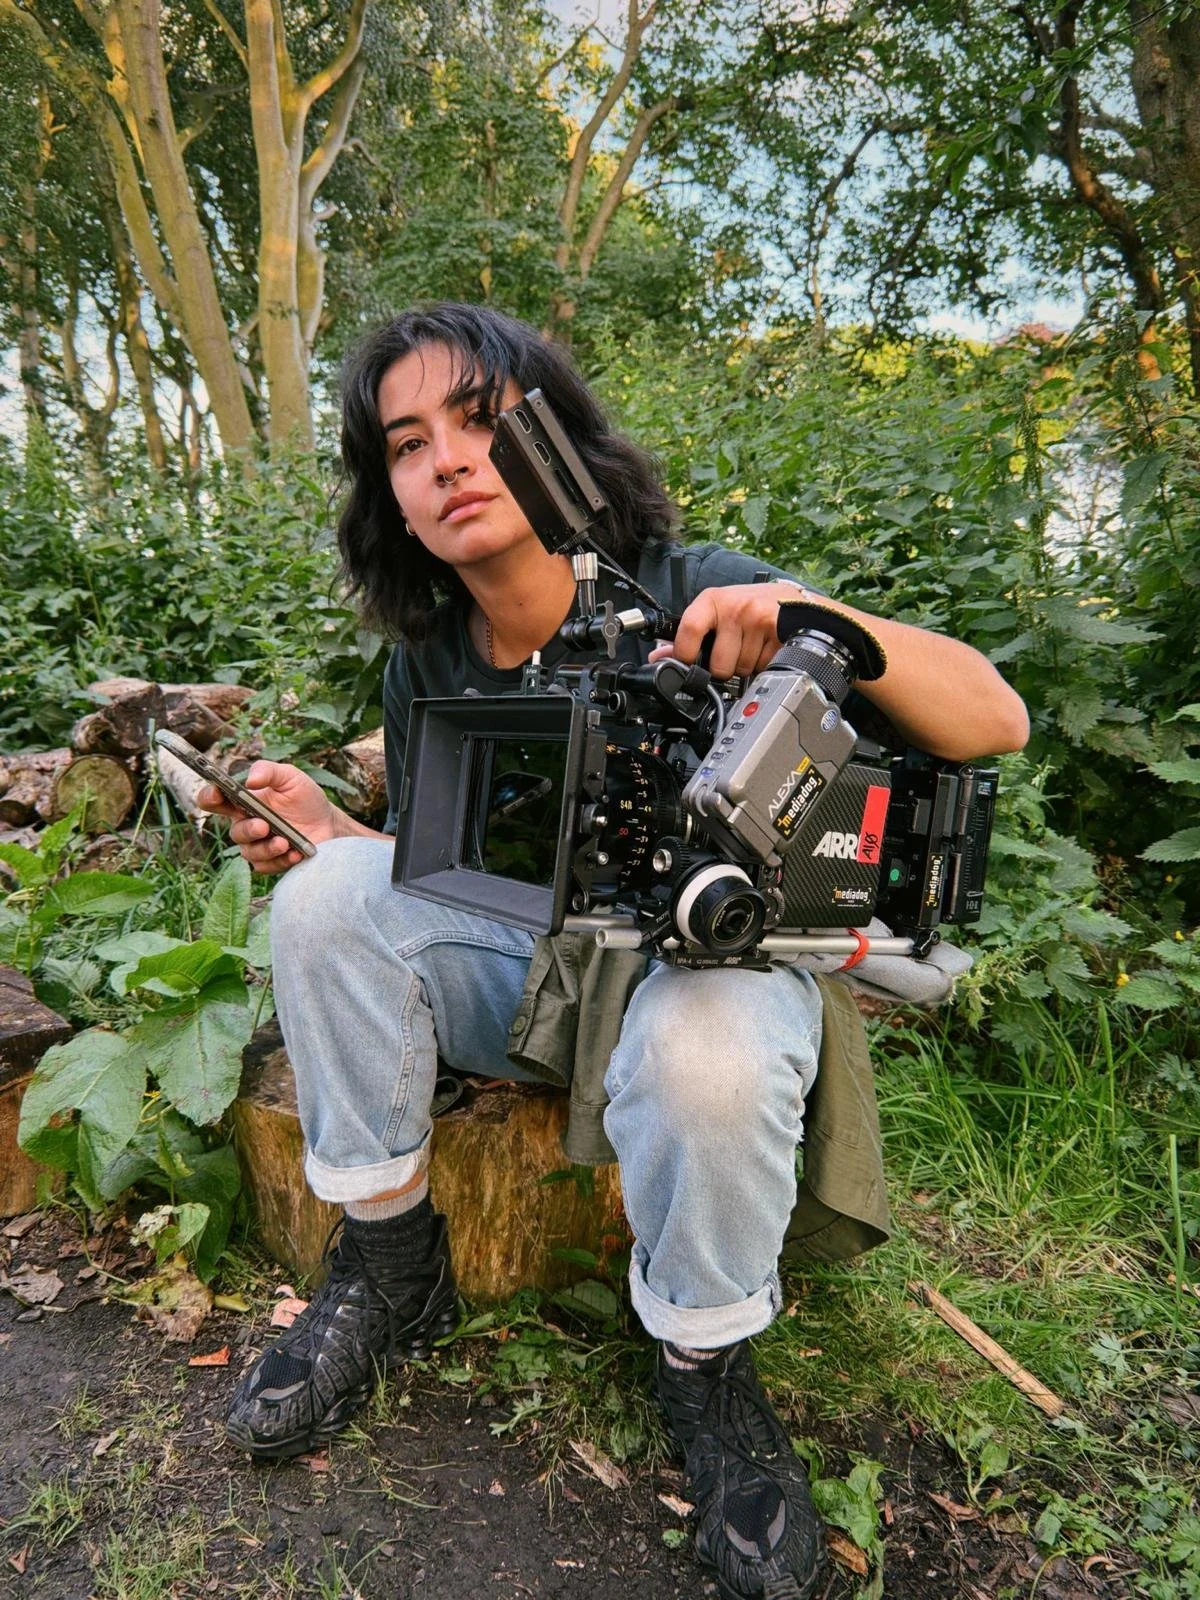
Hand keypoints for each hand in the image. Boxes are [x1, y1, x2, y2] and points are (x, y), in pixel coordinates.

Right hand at [196, 761, 337, 874]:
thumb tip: (250, 780)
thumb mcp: (291, 777)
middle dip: (248, 829)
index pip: (214, 800)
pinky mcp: (270, 862)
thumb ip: (269, 771)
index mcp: (243, 802)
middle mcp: (246, 824)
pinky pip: (266, 867)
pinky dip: (281, 860)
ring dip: (266, 848)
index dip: (209, 796)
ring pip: (249, 852)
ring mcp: (257, 845)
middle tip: (263, 825)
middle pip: (234, 831)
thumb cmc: (305, 798)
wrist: (329, 823)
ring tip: (284, 842)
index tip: (217, 792)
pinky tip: (296, 853)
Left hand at [649, 581, 803, 679]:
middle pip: (719, 665)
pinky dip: (763, 665)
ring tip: (751, 646)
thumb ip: (688, 635)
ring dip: (746, 666)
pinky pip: (762, 667)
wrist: (788, 599)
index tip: (689, 662)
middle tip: (733, 651)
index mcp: (712, 600)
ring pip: (741, 670)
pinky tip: (765, 648)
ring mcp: (758, 619)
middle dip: (725, 668)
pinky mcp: (778, 632)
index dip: (685, 655)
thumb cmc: (747, 606)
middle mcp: (735, 607)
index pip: (689, 630)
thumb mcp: (715, 612)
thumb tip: (659, 656)